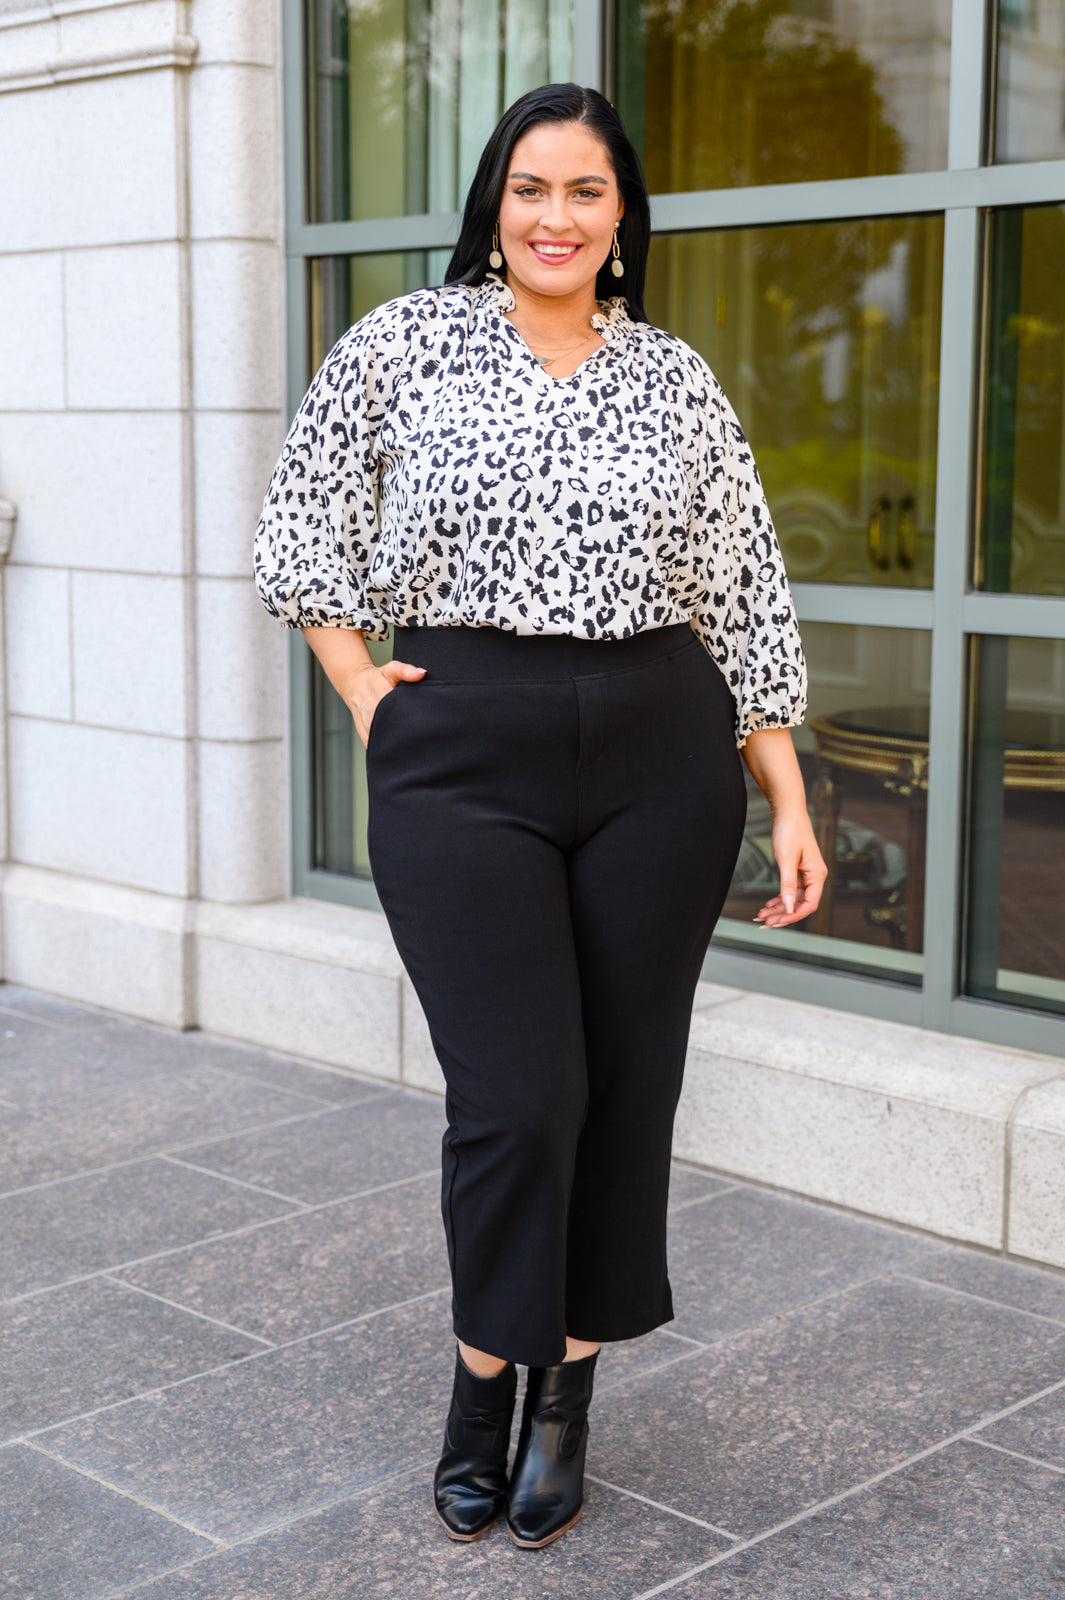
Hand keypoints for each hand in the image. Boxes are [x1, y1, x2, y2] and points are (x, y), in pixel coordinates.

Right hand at [346, 658, 425, 747]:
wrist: (355, 686)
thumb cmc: (375, 678)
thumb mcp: (391, 670)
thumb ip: (407, 671)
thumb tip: (421, 674)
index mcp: (382, 704)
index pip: (405, 720)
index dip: (416, 721)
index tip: (423, 721)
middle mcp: (374, 721)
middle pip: (399, 735)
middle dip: (410, 733)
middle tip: (419, 728)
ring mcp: (370, 732)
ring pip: (389, 745)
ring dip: (400, 743)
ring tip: (409, 735)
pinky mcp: (367, 740)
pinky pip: (381, 748)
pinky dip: (390, 747)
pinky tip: (398, 741)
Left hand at [753, 809, 828, 928]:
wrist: (787, 811)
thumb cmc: (790, 830)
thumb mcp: (786, 859)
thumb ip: (788, 884)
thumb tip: (788, 906)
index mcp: (817, 874)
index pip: (809, 904)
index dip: (793, 915)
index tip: (778, 922)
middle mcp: (814, 876)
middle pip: (800, 904)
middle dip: (782, 915)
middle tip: (765, 923)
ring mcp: (805, 874)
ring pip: (792, 898)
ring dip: (778, 908)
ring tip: (762, 916)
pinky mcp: (797, 870)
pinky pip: (789, 890)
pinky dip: (779, 898)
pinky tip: (768, 905)